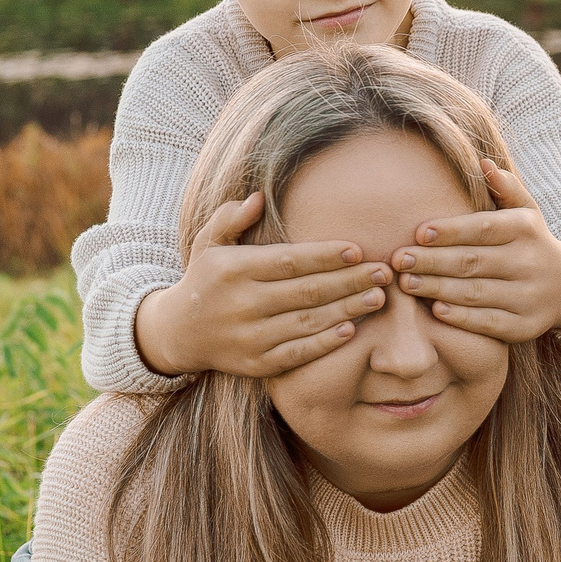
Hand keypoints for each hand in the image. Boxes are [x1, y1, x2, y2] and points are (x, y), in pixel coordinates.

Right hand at [134, 193, 390, 378]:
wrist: (177, 333)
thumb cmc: (205, 280)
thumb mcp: (208, 243)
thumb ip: (230, 217)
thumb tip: (258, 198)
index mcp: (233, 269)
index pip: (290, 260)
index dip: (327, 256)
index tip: (358, 250)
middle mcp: (241, 303)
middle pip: (307, 291)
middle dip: (350, 280)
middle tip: (383, 272)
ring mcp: (249, 336)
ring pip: (308, 321)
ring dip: (348, 309)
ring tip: (378, 297)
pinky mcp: (256, 364)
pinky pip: (298, 352)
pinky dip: (326, 342)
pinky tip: (352, 328)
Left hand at [392, 161, 560, 342]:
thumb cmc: (531, 242)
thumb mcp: (526, 211)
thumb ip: (505, 187)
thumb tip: (482, 162)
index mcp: (526, 229)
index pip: (483, 228)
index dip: (450, 231)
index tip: (417, 233)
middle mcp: (530, 262)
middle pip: (473, 262)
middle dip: (432, 261)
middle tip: (398, 260)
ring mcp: (529, 297)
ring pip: (476, 292)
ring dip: (437, 288)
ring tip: (405, 283)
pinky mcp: (526, 326)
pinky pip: (489, 323)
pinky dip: (462, 317)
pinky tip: (436, 310)